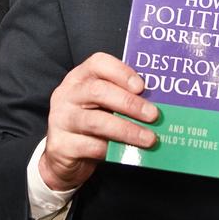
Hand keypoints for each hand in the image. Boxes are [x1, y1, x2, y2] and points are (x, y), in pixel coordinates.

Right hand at [39, 53, 157, 191]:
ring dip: (127, 130)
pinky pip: (90, 146)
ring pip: (96, 121)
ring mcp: (61, 120)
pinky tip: (128, 151)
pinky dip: (112, 149)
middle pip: (98, 91)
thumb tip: (157, 101)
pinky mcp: (61, 145)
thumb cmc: (89, 124)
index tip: (142, 86)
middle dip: (130, 103)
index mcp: (79, 78)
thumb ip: (121, 97)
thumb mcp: (102, 105)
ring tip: (149, 138)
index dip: (121, 72)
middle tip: (153, 115)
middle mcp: (67, 95)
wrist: (61, 156)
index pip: (97, 63)